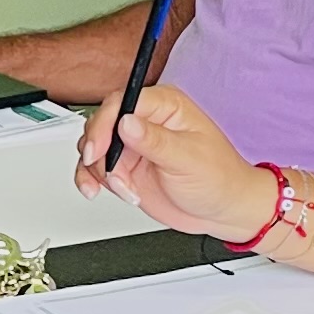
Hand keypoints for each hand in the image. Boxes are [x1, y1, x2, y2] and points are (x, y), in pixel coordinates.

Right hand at [91, 83, 274, 233]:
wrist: (223, 211)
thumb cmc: (219, 179)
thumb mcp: (188, 159)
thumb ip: (155, 140)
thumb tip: (126, 123)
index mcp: (165, 107)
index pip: (121, 102)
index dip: (104, 124)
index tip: (97, 149)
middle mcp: (146, 122)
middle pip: (102, 123)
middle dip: (98, 151)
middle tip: (109, 173)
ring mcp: (134, 145)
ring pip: (94, 147)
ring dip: (98, 171)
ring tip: (124, 189)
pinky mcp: (126, 166)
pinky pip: (95, 167)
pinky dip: (91, 180)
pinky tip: (97, 190)